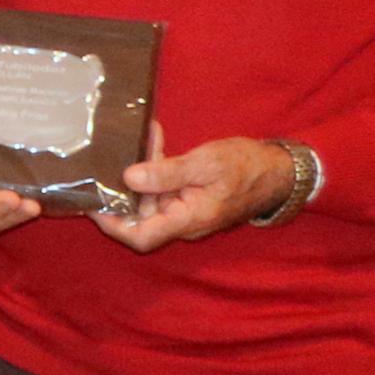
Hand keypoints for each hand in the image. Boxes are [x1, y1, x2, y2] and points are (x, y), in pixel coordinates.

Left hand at [92, 131, 296, 253]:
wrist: (280, 169)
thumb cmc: (248, 166)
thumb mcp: (207, 163)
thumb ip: (168, 173)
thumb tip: (129, 178)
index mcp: (189, 219)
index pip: (141, 237)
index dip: (113, 225)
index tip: (94, 203)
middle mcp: (185, 221)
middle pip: (140, 213)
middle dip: (126, 185)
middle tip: (119, 154)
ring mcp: (187, 210)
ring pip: (151, 196)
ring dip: (143, 169)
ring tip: (145, 137)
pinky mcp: (189, 198)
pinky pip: (165, 187)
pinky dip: (157, 166)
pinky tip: (155, 139)